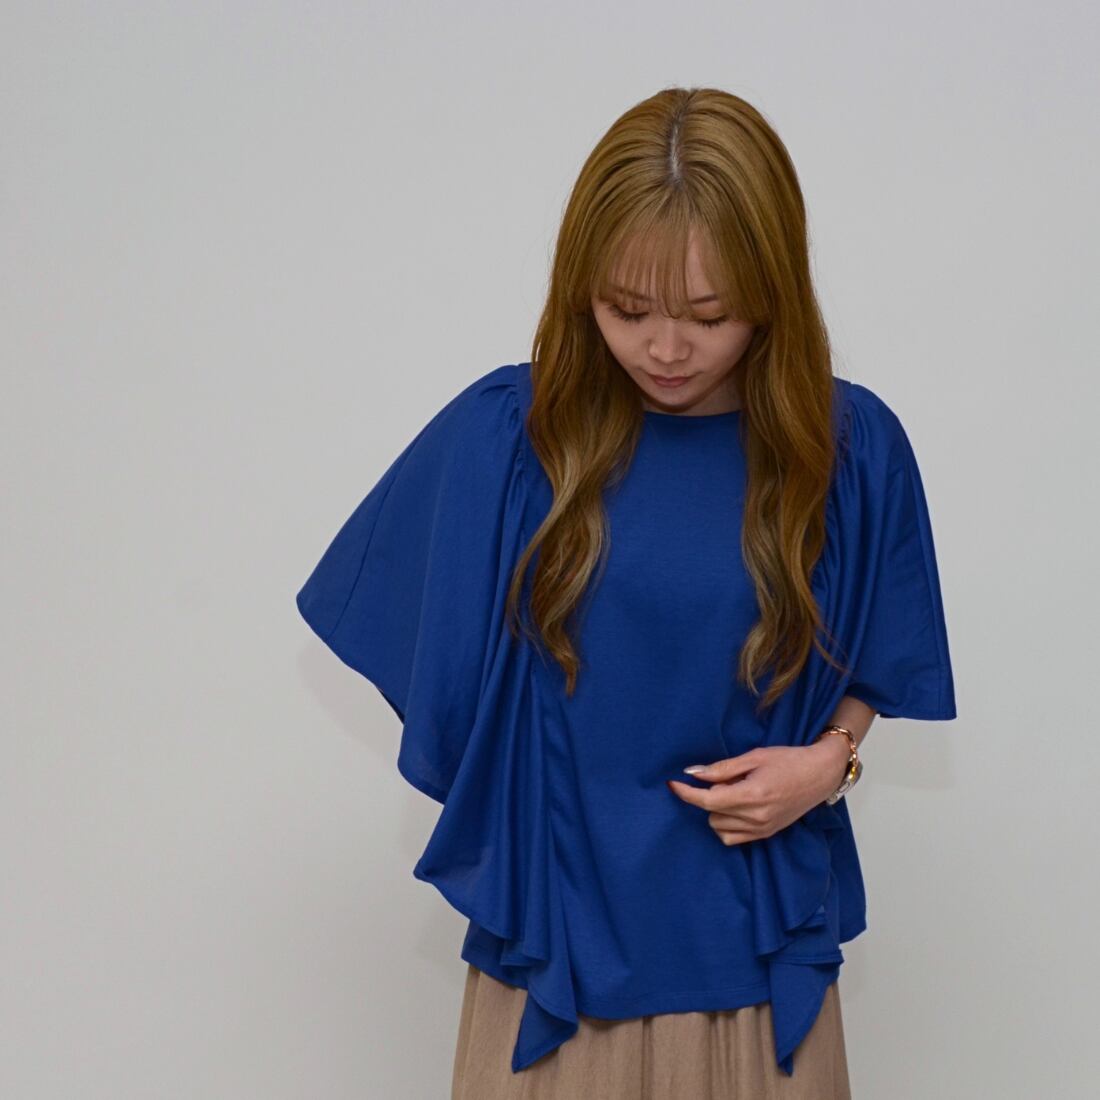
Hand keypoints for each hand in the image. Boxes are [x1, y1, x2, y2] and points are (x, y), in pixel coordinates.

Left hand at [665, 739, 850, 845]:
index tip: (673, 784)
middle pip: (712, 815)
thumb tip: (693, 774)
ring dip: (717, 812)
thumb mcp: (753, 757)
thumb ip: (722, 768)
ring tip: (734, 792)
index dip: (687, 794)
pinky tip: (736, 807)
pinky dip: (727, 824)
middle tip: (725, 779)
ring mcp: (763, 829)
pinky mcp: (767, 834)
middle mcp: (757, 818)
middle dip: (709, 797)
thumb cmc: (788, 760)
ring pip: (719, 829)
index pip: (708, 802)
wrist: (820, 774)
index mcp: (753, 796)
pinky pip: (733, 838)